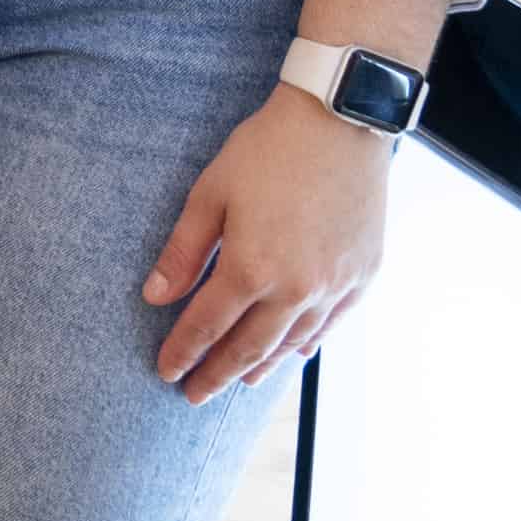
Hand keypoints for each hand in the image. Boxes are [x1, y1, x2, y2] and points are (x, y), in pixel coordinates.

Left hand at [147, 89, 390, 403]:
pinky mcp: (364, 276)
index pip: (208, 325)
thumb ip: (183, 251)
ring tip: (238, 382)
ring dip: (261, 366)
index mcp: (252, 267)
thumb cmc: (266, 152)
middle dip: (217, 374)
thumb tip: (156, 296)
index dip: (184, 351)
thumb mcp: (210, 194)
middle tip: (193, 395)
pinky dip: (306, 344)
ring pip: (292, 343)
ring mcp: (336, 286)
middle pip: (250, 347)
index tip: (165, 371)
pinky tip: (292, 354)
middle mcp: (297, 288)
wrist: (338, 124)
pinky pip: (331, 325)